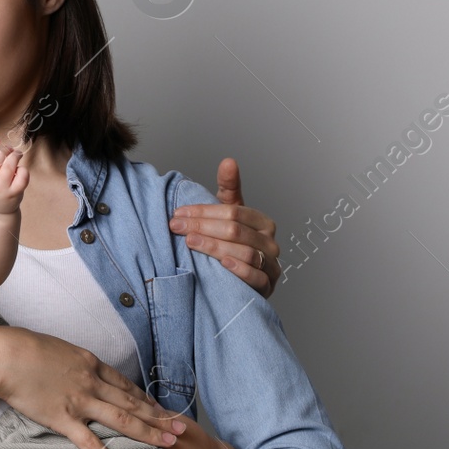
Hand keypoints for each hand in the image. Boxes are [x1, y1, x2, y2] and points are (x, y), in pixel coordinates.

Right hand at [0, 325, 186, 448]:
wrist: (6, 356)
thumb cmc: (23, 349)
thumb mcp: (54, 349)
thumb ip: (68, 362)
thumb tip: (69, 368)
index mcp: (90, 363)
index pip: (125, 384)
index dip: (144, 397)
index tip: (159, 408)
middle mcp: (92, 382)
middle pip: (133, 402)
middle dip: (159, 416)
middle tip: (181, 427)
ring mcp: (81, 402)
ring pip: (123, 420)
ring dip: (150, 433)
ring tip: (171, 444)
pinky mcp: (64, 419)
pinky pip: (92, 445)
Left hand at [169, 156, 281, 297]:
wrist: (238, 279)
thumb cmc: (233, 243)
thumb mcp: (229, 214)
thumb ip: (229, 187)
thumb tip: (228, 161)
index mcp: (263, 222)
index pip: (232, 212)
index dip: (203, 212)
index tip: (178, 214)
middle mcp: (270, 243)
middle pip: (236, 231)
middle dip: (203, 228)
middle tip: (176, 227)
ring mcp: (271, 266)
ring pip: (245, 253)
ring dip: (214, 247)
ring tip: (191, 243)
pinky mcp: (267, 286)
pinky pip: (256, 277)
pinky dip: (240, 270)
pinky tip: (222, 264)